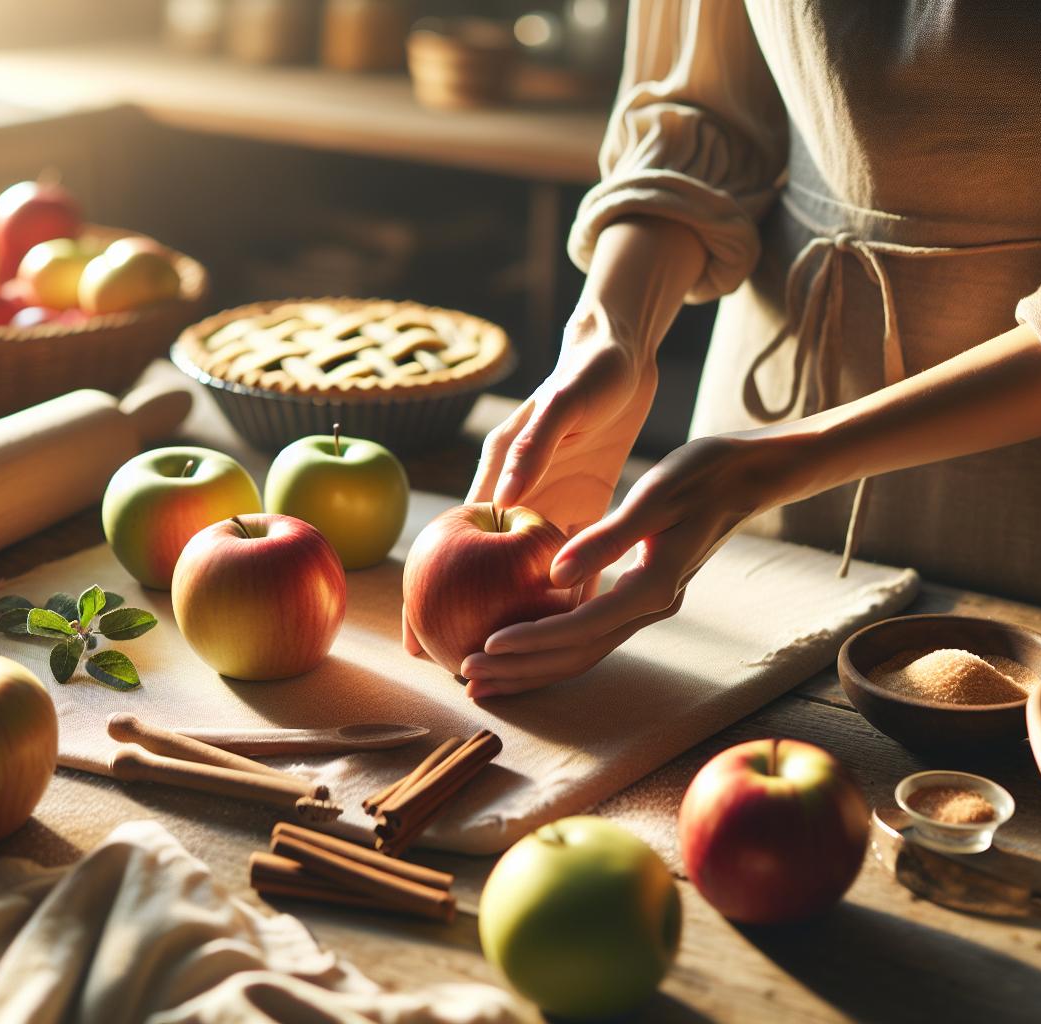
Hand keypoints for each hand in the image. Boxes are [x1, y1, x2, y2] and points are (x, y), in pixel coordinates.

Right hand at [403, 313, 655, 661]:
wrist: (626, 356)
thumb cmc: (589, 373)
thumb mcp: (561, 407)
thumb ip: (532, 449)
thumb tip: (499, 499)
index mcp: (501, 473)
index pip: (456, 544)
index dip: (430, 589)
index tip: (415, 634)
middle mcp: (519, 496)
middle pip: (482, 571)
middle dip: (466, 618)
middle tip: (453, 666)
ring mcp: (550, 504)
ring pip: (525, 573)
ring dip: (518, 613)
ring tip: (506, 659)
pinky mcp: (584, 506)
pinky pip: (574, 557)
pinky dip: (570, 588)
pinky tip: (570, 623)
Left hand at [459, 434, 799, 698]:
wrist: (746, 477)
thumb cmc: (700, 475)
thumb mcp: (654, 497)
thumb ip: (606, 539)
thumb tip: (554, 574)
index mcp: (653, 586)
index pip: (581, 628)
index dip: (531, 641)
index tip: (484, 647)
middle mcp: (651, 607)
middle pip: (577, 655)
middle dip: (521, 670)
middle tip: (467, 676)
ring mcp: (648, 606)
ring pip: (582, 653)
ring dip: (531, 667)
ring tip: (481, 675)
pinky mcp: (641, 598)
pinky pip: (590, 634)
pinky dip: (551, 646)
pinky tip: (516, 644)